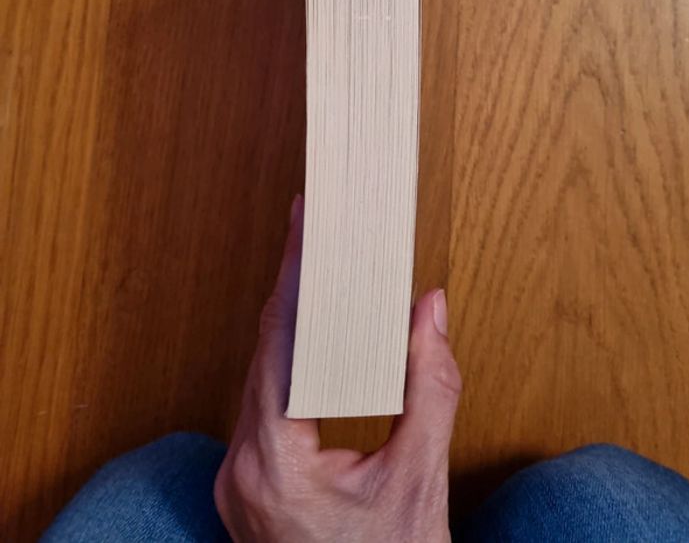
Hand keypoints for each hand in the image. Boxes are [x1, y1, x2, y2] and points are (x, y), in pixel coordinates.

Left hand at [214, 195, 461, 541]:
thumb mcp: (421, 484)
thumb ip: (429, 387)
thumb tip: (429, 310)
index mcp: (275, 466)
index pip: (279, 344)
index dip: (294, 276)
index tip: (305, 226)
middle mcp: (241, 469)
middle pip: (264, 352)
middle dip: (294, 290)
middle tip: (319, 235)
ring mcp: (238, 479)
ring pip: (259, 375)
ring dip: (291, 324)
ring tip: (318, 273)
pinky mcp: (249, 483)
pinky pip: (263, 401)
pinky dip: (290, 362)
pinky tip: (312, 335)